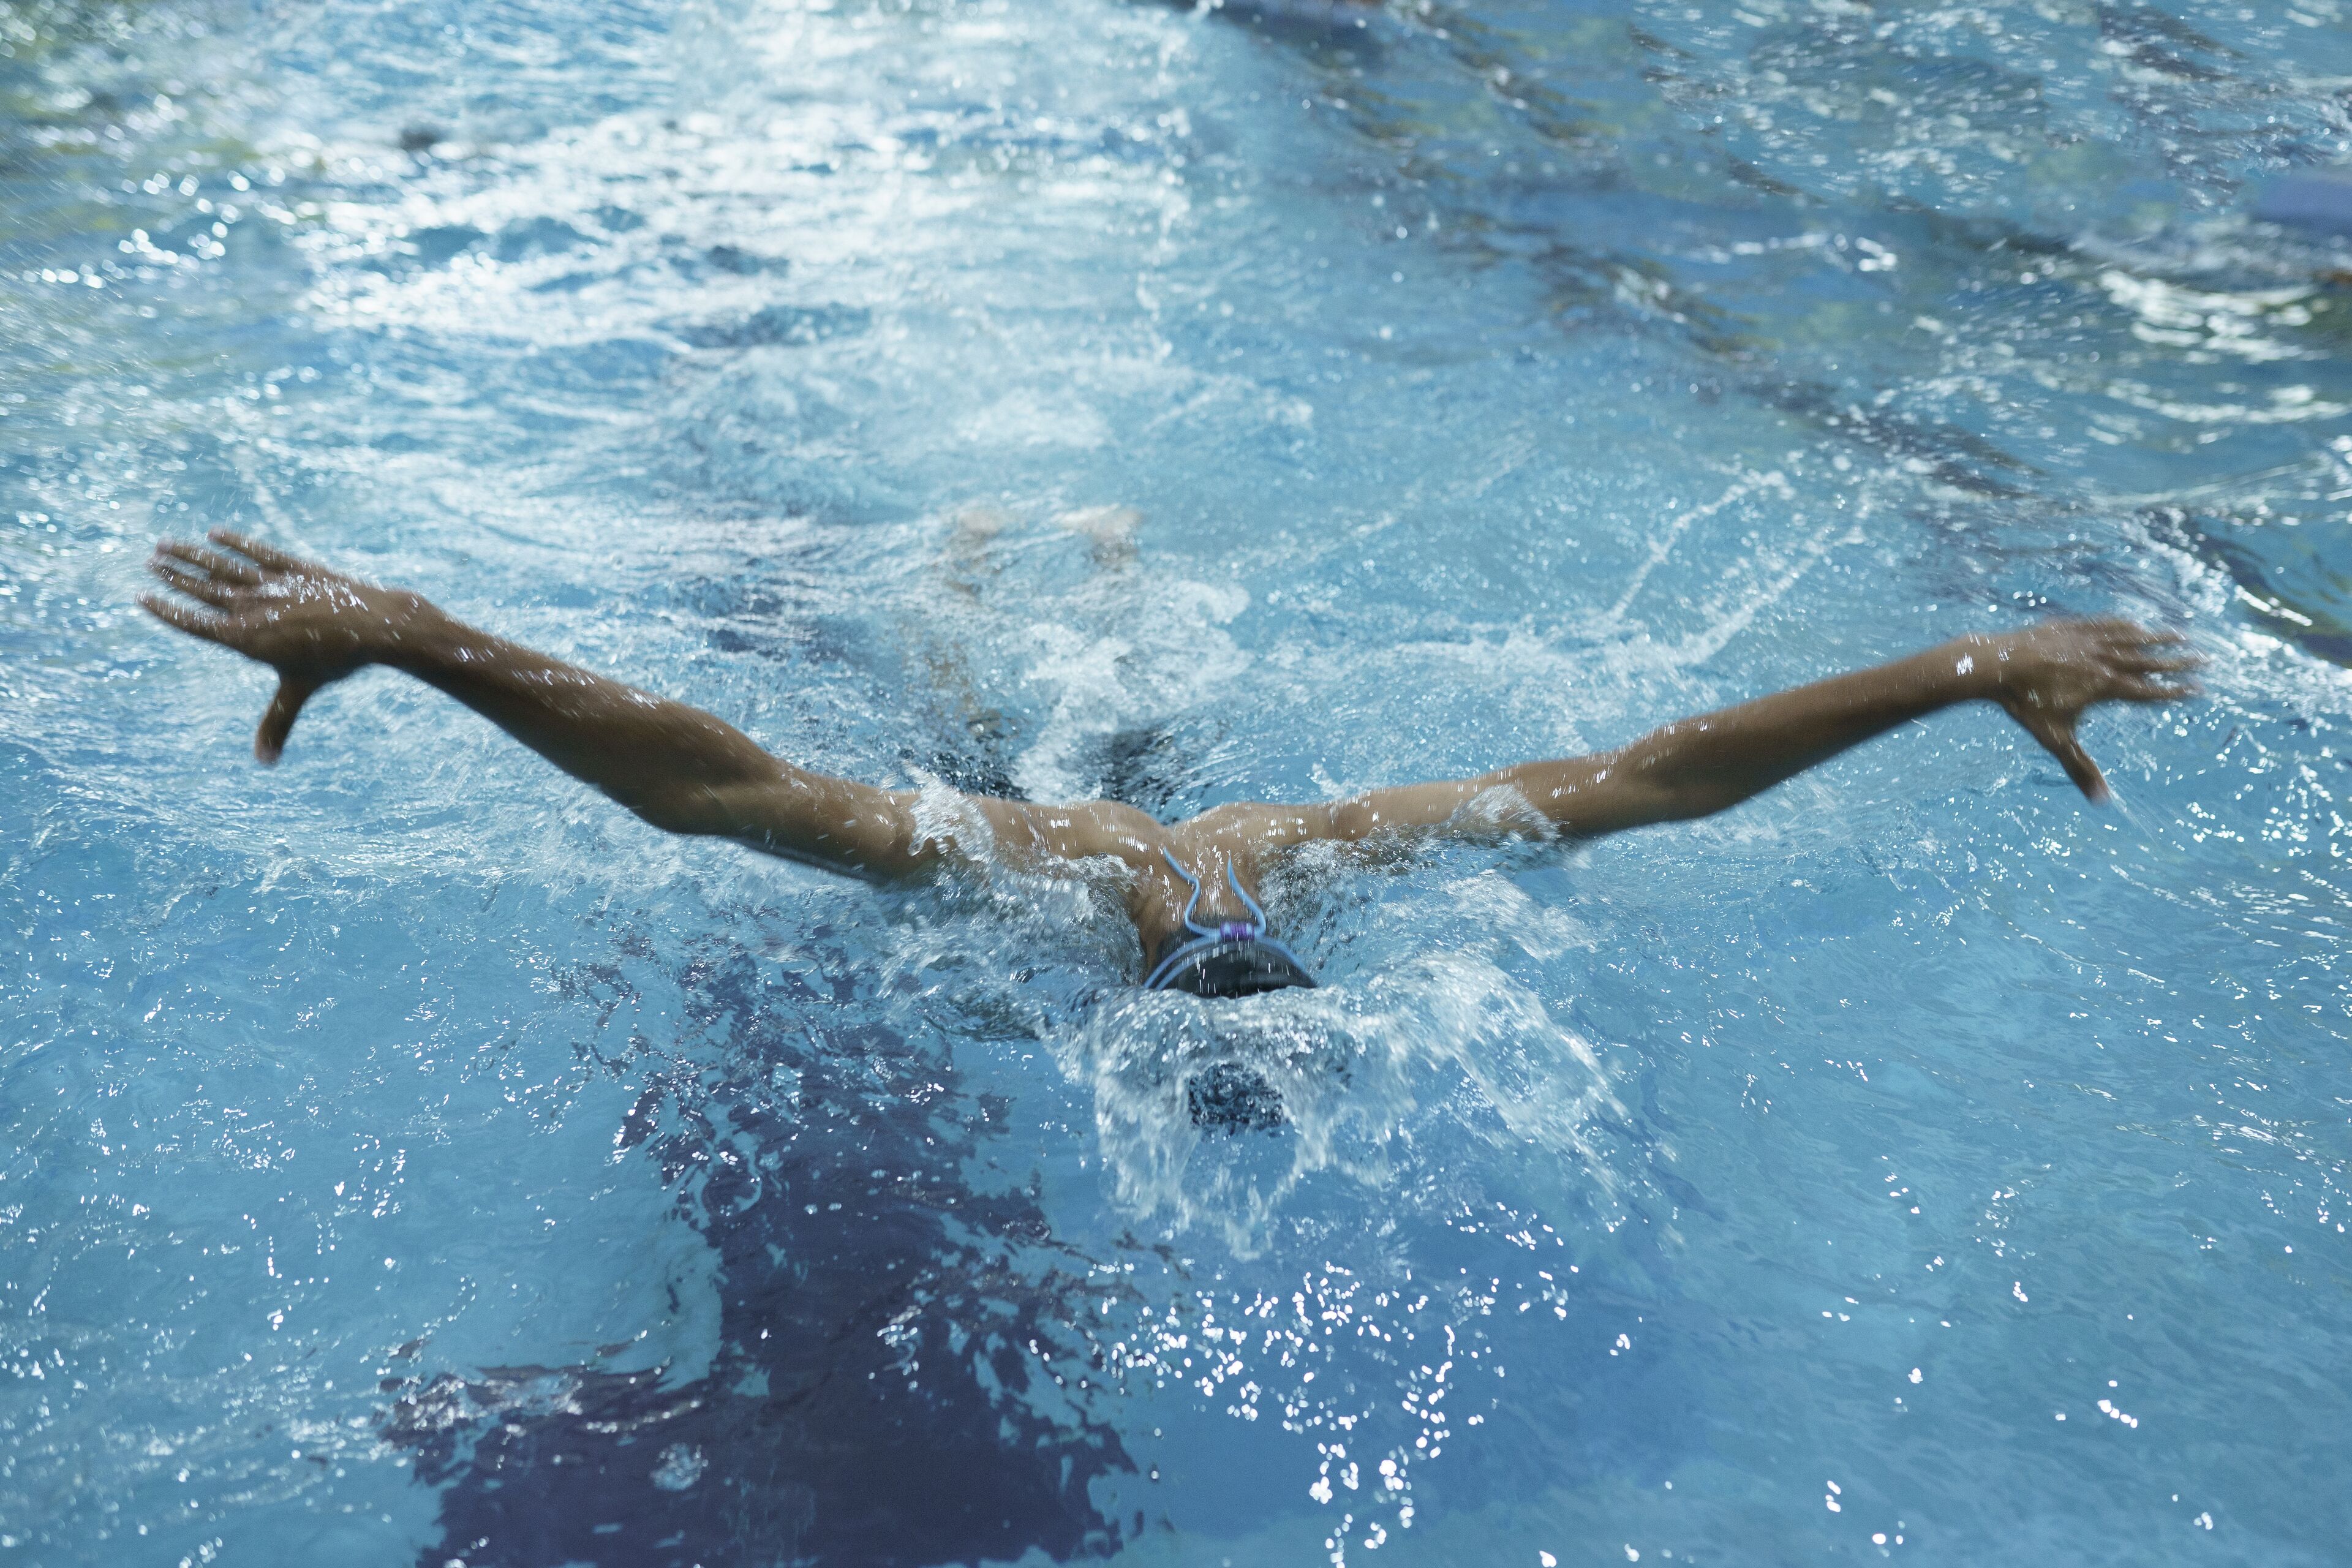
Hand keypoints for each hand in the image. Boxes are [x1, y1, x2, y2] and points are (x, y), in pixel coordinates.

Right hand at [142, 530, 430, 763]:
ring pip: (222, 566)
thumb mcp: (299, 691)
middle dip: (172, 576)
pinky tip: (214, 533)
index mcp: (246, 638)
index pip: (195, 623)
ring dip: (192, 555)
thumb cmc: (335, 662)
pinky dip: (235, 543)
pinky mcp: (294, 568)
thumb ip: (276, 724)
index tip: (141, 596)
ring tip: (163, 544)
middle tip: (146, 562)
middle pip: (202, 589)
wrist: (373, 627)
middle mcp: (253, 608)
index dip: (166, 610)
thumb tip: (265, 764)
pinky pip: (257, 552)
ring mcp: (273, 585)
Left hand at [1967, 618, 2202, 801]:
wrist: (1996, 664)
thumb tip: (2102, 803)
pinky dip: (2126, 625)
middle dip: (2179, 661)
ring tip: (2182, 635)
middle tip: (2206, 660)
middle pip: (2149, 660)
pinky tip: (2136, 624)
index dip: (2175, 691)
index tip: (2200, 690)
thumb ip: (2080, 768)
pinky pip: (2106, 624)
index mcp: (2105, 686)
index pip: (2149, 691)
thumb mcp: (2055, 739)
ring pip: (2132, 637)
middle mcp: (2103, 660)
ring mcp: (2089, 640)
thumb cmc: (2025, 704)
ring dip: (2158, 637)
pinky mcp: (2073, 627)